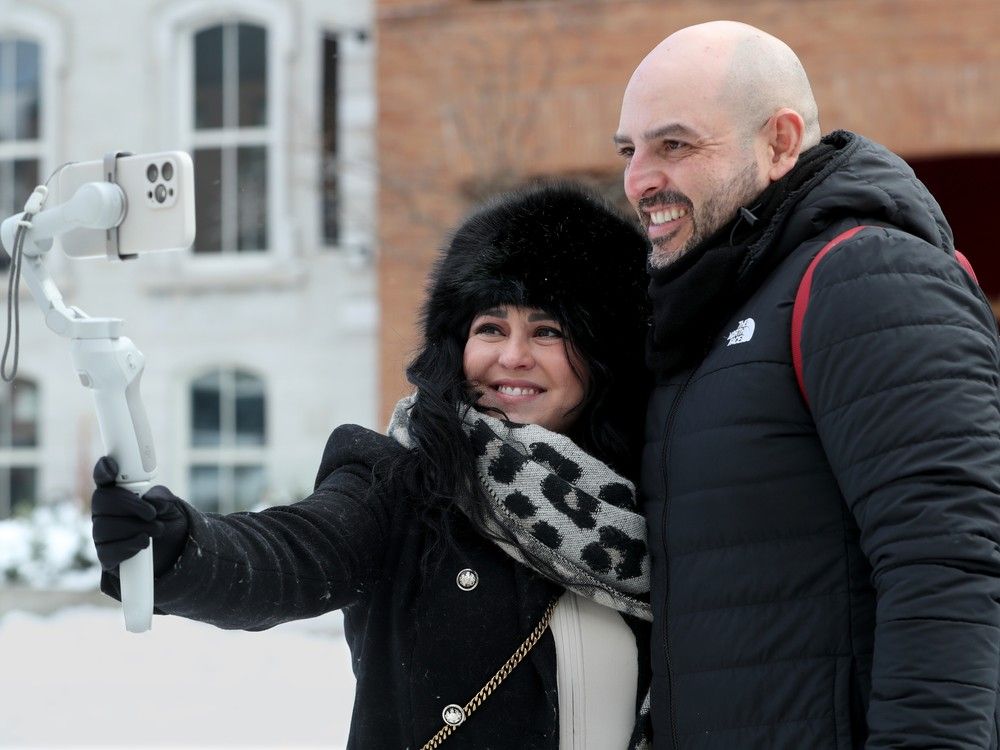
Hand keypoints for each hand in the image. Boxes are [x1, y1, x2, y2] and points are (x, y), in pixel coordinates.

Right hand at [91, 456, 189, 576]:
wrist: (174, 550)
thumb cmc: (167, 520)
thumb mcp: (171, 505)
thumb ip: (161, 498)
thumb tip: (151, 502)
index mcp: (118, 492)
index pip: (103, 477)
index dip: (103, 469)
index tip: (112, 467)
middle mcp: (105, 512)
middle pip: (101, 500)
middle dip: (129, 504)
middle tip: (151, 512)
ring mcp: (102, 534)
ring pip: (104, 527)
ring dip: (135, 527)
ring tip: (156, 529)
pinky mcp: (106, 556)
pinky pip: (107, 551)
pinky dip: (129, 546)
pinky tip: (143, 543)